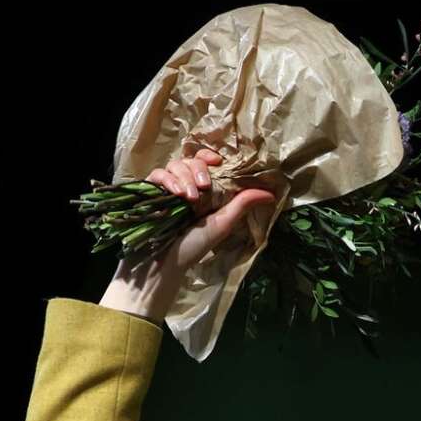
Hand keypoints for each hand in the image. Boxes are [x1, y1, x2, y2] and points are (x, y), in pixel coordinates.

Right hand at [100, 150, 275, 321]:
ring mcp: (166, 189)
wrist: (163, 263)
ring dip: (184, 176)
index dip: (209, 157)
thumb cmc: (194, 246)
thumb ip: (242, 205)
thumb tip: (271, 194)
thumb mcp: (222, 224)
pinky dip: (167, 180)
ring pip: (173, 165)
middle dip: (198, 169)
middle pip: (190, 160)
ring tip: (189, 197)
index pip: (205, 162)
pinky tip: (176, 194)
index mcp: (204, 192)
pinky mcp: (149, 192)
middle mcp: (185, 186)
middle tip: (204, 187)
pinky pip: (156, 174)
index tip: (217, 161)